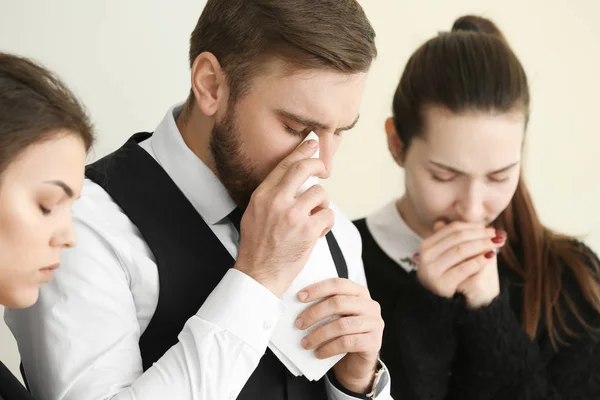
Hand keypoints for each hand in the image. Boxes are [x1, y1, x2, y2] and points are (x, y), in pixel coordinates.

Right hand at [234, 139, 333, 296]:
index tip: (311, 144)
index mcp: (263, 196)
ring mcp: (293, 215)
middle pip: (304, 169)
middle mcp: (277, 201)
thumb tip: (290, 183)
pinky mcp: (308, 230)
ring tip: (316, 217)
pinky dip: (327, 223)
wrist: (258, 274)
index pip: (285, 165)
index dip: (301, 151)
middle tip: (324, 169)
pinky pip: (328, 215)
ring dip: (322, 205)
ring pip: (320, 193)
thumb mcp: (254, 214)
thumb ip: (271, 197)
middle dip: (318, 165)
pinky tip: (319, 231)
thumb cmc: (257, 247)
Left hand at [295, 278, 382, 393]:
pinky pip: (346, 343)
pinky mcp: (374, 343)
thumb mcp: (335, 316)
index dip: (318, 289)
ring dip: (319, 334)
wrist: (357, 363)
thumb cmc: (342, 335)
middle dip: (315, 313)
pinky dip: (328, 348)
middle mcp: (370, 305)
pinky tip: (318, 353)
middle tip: (298, 324)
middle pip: (338, 303)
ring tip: (305, 343)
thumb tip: (299, 303)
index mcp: (360, 293)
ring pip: (341, 325)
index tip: (299, 297)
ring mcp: (374, 324)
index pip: (338, 284)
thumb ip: (326, 306)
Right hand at [415, 221, 504, 306]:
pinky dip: (478, 261)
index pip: (452, 228)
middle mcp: (425, 256)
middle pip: (458, 237)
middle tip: (496, 235)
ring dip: (482, 245)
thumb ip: (459, 239)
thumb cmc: (451, 276)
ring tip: (496, 244)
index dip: (473, 226)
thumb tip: (480, 223)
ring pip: (461, 250)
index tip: (489, 228)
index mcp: (427, 245)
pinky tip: (490, 257)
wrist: (445, 305)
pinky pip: (464, 268)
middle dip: (480, 234)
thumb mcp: (451, 256)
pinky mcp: (440, 284)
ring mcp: (431, 270)